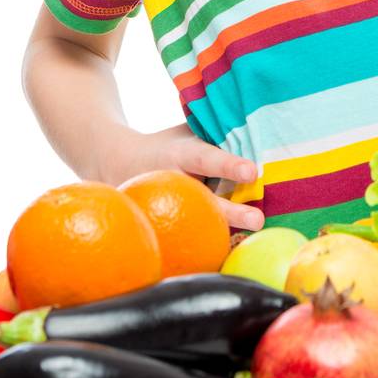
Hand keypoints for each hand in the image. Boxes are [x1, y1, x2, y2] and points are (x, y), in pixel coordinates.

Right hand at [97, 122, 264, 232]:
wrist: (117, 162)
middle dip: (231, 213)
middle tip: (258, 219)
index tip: (253, 171)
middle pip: (203, 201)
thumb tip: (261, 129)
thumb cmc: (167, 143)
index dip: (229, 165)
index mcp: (178, 155)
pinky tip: (235, 248)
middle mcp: (172, 184)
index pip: (206, 159)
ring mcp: (166, 208)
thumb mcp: (186, 129)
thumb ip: (217, 130)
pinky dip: (210, 244)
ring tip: (252, 237)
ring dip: (225, 232)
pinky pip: (189, 238)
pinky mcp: (166, 226)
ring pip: (196, 224)